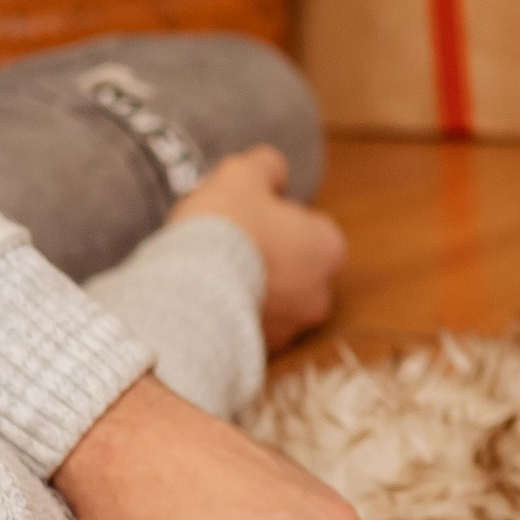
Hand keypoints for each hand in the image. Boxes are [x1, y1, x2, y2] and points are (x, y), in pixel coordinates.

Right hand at [167, 145, 346, 349]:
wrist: (190, 288)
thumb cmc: (226, 225)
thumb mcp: (243, 174)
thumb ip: (266, 166)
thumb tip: (273, 169)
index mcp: (329, 249)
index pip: (311, 229)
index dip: (277, 219)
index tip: (247, 216)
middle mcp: (320, 295)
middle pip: (295, 268)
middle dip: (267, 257)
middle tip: (228, 243)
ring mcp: (290, 329)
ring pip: (272, 301)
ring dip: (249, 287)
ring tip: (210, 272)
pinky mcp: (258, 353)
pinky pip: (246, 328)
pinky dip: (230, 315)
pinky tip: (203, 299)